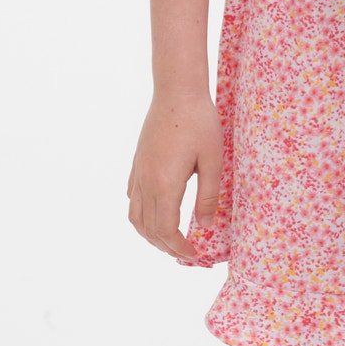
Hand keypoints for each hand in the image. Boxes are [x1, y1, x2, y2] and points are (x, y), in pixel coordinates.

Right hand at [127, 90, 223, 258]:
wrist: (176, 91)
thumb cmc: (199, 122)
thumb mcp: (212, 159)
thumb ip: (208, 195)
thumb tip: (206, 226)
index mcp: (164, 184)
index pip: (165, 230)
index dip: (178, 247)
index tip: (194, 254)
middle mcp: (146, 182)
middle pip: (148, 228)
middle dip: (165, 246)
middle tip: (185, 251)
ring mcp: (138, 172)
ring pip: (134, 216)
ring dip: (149, 234)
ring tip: (168, 239)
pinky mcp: (137, 162)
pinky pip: (131, 197)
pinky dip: (140, 214)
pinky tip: (154, 212)